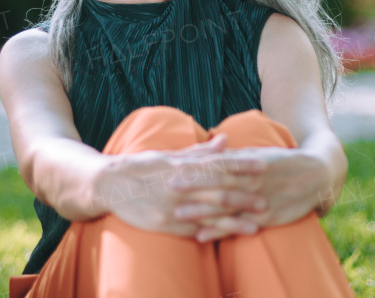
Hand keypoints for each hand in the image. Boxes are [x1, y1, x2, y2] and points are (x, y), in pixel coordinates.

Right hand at [94, 135, 266, 237]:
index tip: (263, 165)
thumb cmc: (141, 167)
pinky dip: (211, 232)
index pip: (218, 164)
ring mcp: (172, 205)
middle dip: (244, 196)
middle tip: (266, 200)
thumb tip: (225, 140)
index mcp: (181, 165)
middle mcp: (179, 184)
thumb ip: (199, 152)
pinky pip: (192, 229)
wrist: (108, 184)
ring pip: (209, 213)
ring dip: (234, 219)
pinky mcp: (164, 223)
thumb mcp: (169, 155)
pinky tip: (227, 235)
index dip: (242, 165)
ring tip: (255, 224)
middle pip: (218, 190)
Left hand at [176, 147, 331, 241]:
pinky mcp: (265, 218)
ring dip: (202, 211)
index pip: (218, 163)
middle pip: (219, 183)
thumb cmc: (281, 163)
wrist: (316, 176)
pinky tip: (202, 236)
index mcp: (249, 162)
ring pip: (226, 207)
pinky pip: (238, 226)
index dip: (195, 165)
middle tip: (169, 187)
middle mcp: (252, 181)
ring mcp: (259, 201)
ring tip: (178, 214)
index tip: (173, 165)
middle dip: (194, 186)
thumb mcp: (258, 154)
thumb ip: (232, 155)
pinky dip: (220, 231)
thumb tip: (208, 147)